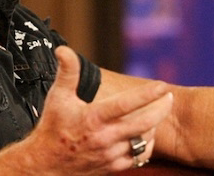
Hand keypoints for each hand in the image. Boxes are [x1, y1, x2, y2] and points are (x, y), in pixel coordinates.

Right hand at [25, 46, 172, 174]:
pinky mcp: (113, 167)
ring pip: (144, 141)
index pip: (126, 104)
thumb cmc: (53, 128)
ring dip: (154, 126)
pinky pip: (139, 158)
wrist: (45, 164)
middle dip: (161, 109)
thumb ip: (67, 72)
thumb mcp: (58, 96)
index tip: (162, 85)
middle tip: (168, 97)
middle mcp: (105, 138)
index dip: (147, 94)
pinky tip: (146, 135)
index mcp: (93, 119)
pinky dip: (146, 145)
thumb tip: (65, 50)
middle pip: (145, 124)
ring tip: (156, 113)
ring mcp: (110, 154)